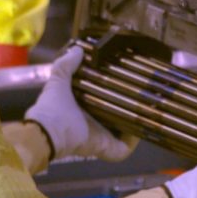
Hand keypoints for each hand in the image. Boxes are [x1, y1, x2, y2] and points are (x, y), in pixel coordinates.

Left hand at [25, 47, 138, 161]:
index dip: (112, 93)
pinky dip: (133, 141)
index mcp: (82, 109)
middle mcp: (92, 124)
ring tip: (147, 109)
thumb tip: (78, 49)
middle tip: (141, 96)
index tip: (124, 82)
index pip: (101, 102)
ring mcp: (100, 138)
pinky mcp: (106, 148)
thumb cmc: (52, 107)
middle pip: (115, 118)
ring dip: (134, 125)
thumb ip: (66, 65)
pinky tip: (141, 128)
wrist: (49, 130)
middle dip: (127, 109)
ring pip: (122, 134)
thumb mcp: (58, 80)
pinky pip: (124, 148)